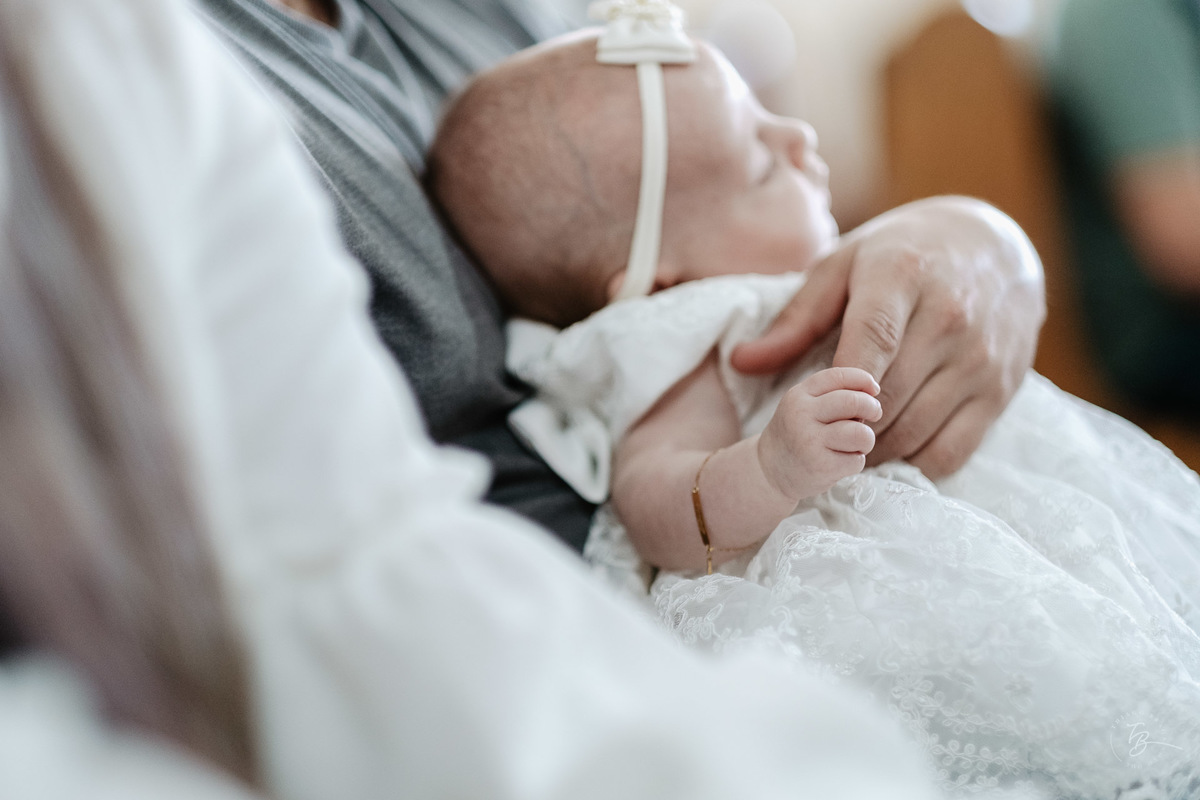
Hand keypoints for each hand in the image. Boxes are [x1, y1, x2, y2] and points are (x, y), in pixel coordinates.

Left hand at [732, 197, 1044, 477]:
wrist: (997, 246)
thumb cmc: (902, 255)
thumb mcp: (843, 266)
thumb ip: (795, 318)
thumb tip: (742, 362)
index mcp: (903, 277)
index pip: (871, 340)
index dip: (837, 386)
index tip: (809, 410)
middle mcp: (950, 320)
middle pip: (887, 399)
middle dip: (843, 426)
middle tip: (812, 438)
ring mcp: (980, 360)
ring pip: (915, 432)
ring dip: (871, 453)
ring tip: (840, 449)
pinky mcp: (1000, 392)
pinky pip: (951, 451)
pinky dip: (913, 465)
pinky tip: (886, 455)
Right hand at [757, 367, 880, 500]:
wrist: (769, 470)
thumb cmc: (797, 434)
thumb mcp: (803, 406)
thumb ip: (831, 395)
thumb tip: (872, 390)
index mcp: (798, 395)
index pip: (839, 376)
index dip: (864, 380)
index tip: (874, 390)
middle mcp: (801, 415)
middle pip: (853, 402)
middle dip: (872, 407)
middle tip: (875, 414)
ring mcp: (810, 441)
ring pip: (860, 434)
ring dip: (867, 439)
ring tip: (857, 444)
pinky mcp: (820, 466)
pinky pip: (856, 460)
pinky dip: (856, 461)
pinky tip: (842, 462)